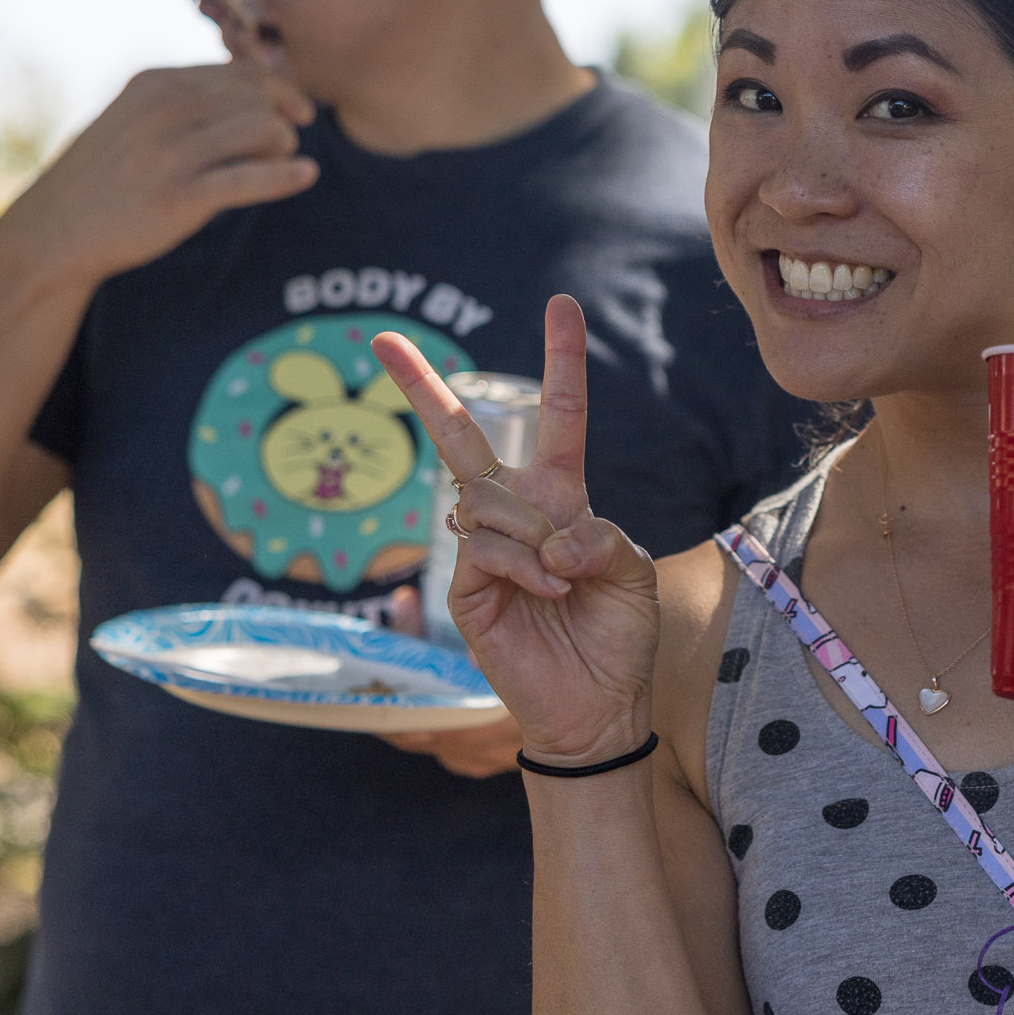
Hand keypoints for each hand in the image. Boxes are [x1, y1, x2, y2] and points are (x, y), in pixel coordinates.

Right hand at [0, 62, 315, 286]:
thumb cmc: (106, 175)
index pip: (237, 74)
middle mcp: (163, 110)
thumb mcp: (135, 119)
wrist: (56, 229)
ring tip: (285, 163)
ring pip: (262, 130)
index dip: (277, 90)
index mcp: (155, 83)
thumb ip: (184, 102)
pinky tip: (307, 176)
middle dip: (283, 118)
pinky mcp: (180, 197)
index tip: (298, 110)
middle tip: (288, 144)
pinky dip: (285, 176)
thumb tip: (253, 91)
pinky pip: (249, 179)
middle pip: (256, 98)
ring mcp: (171, 153)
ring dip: (284, 146)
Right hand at [370, 296, 660, 766]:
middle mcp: (514, 515)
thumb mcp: (633, 573)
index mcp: (561, 499)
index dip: (561, 362)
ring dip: (536, 535)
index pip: (558, 419)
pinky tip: (549, 593)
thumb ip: (602, 538)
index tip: (562, 306)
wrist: (599, 708)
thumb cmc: (618, 636)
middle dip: (418, 386)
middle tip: (380, 339)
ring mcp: (481, 550)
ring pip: (490, 502)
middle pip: (460, 437)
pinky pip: (485, 548)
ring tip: (564, 581)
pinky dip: (526, 566)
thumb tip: (553, 535)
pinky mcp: (463, 589)